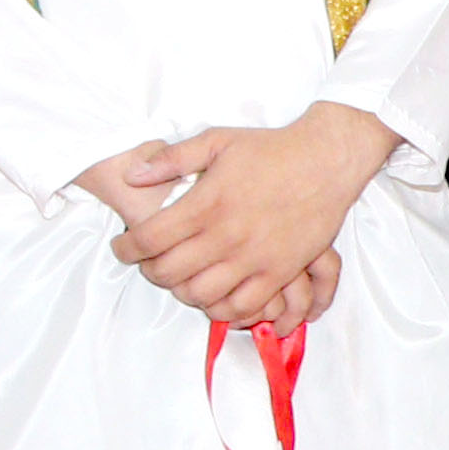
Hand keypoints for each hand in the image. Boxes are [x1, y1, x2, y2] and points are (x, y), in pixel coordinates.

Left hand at [92, 102, 394, 330]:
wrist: (327, 160)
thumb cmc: (270, 149)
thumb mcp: (216, 141)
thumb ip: (172, 159)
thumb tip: (132, 174)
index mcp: (206, 204)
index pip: (150, 239)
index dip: (127, 249)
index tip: (121, 248)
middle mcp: (226, 235)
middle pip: (170, 272)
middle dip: (150, 272)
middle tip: (148, 264)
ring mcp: (255, 258)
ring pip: (202, 295)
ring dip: (182, 292)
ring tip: (180, 279)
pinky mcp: (281, 272)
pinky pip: (244, 306)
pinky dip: (222, 309)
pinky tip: (214, 297)